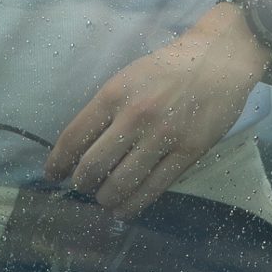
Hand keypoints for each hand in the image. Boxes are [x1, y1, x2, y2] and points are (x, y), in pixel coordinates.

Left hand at [45, 3, 268, 217]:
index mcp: (114, 95)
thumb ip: (106, 108)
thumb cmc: (169, 68)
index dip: (58, 162)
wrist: (218, 61)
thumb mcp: (128, 77)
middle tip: (83, 187)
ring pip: (121, 183)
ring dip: (106, 198)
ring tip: (105, 199)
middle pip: (92, 166)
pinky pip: (153, 188)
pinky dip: (133, 205)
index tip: (53, 175)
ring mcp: (162, 136)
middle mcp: (134, 116)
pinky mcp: (187, 152)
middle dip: (81, 184)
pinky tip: (124, 209)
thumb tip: (82, 145)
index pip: (73, 137)